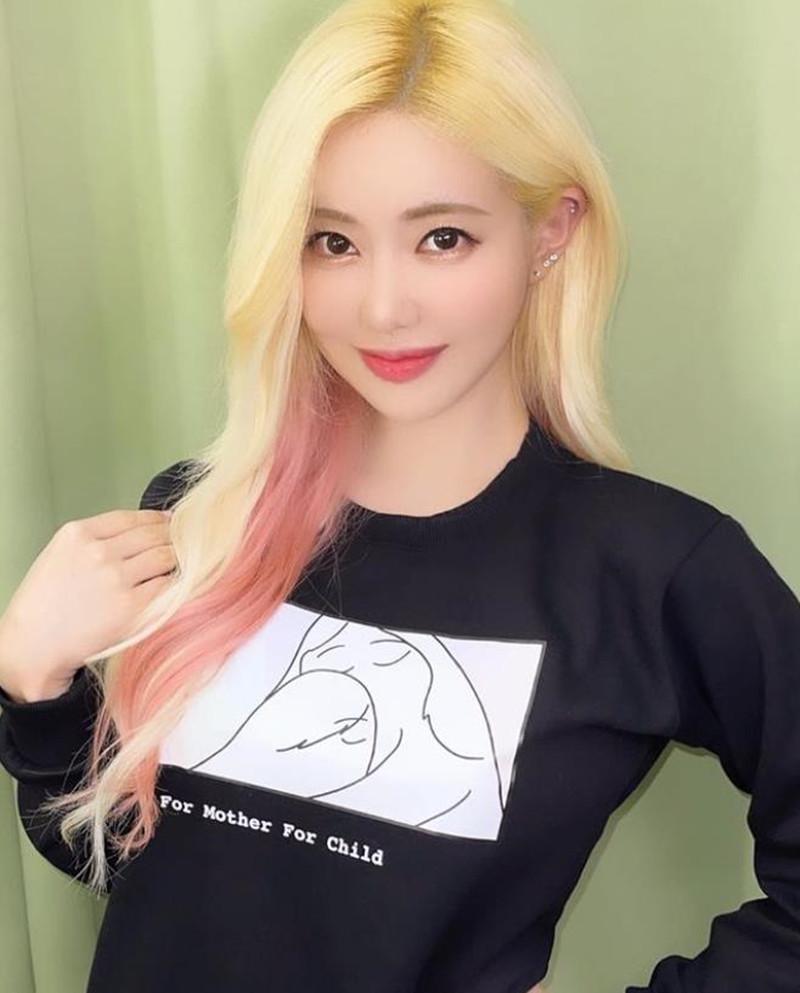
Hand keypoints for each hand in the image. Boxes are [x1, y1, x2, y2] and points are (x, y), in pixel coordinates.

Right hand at [0, 508, 175, 701]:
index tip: (169, 523)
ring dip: (177, 560)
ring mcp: (116, 579)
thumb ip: (97, 537)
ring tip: (180, 567)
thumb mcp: (61, 554)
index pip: (132, 517)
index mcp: (78, 534)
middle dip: (172, 538)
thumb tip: (145, 525)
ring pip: (165, 556)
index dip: (157, 519)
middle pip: (153, 534)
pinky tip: (174, 587)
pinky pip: (168, 586)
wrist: (34, 645)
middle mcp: (98, 552)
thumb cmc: (46, 604)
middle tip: (183, 545)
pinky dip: (175, 584)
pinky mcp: (132, 607)